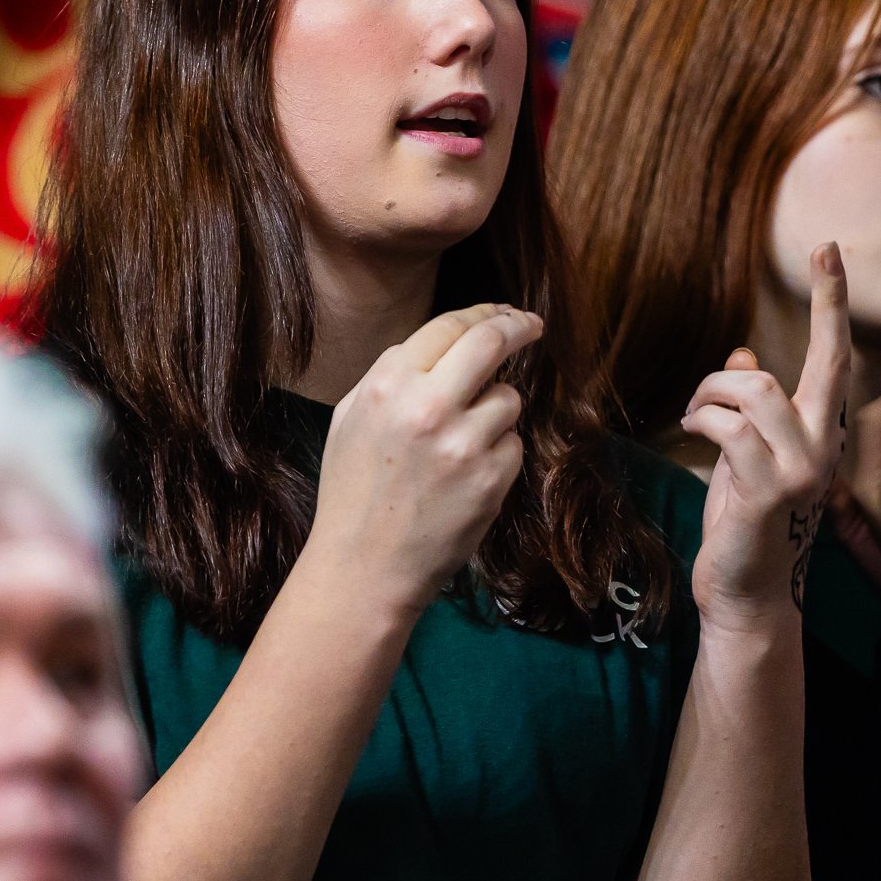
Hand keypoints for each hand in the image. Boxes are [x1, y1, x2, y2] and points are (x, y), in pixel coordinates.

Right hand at [305, 304, 541, 620]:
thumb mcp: (350, 418)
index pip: (450, 326)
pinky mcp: (492, 480)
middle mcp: (428, 406)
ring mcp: (464, 444)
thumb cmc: (352, 493)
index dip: (485, 311)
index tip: (505, 313)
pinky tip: (466, 477)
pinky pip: (513, 445)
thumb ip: (392, 375)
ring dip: (496, 411)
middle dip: (518, 327)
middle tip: (530, 326)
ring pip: (509, 399)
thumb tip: (442, 345)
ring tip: (462, 444)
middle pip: (491, 342)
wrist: (364, 569)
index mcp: (388, 385)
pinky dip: (498, 453)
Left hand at [681, 244, 849, 632]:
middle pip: (821, 361)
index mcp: (826, 432)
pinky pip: (728, 424)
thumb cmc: (747, 524)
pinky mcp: (768, 486)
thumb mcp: (749, 455)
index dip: (834, 301)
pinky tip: (690, 430)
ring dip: (713, 391)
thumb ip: (753, 407)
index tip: (831, 248)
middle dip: (815, 315)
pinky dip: (702, 417)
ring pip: (758, 389)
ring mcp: (802, 467)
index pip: (839, 356)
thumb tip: (745, 353)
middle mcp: (826, 445)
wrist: (748, 597)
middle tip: (788, 295)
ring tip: (695, 413)